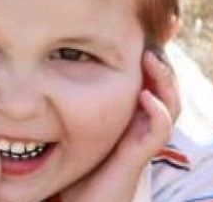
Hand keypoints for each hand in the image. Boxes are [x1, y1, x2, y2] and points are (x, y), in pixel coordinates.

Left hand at [62, 49, 180, 201]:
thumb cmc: (78, 172)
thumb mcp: (72, 130)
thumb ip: (65, 107)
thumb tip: (42, 78)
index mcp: (128, 118)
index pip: (147, 84)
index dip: (146, 63)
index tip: (132, 40)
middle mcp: (140, 127)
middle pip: (165, 89)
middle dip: (159, 65)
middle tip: (146, 44)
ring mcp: (143, 140)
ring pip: (170, 105)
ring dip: (164, 80)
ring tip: (150, 59)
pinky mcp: (140, 155)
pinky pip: (161, 130)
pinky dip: (159, 111)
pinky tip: (145, 97)